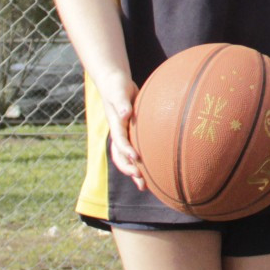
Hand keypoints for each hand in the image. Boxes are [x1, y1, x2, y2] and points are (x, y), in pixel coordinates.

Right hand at [95, 70, 144, 189]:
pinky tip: (155, 168)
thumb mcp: (118, 92)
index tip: (135, 159)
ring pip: (128, 157)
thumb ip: (121, 103)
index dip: (126, 151)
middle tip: (141, 182)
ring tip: (144, 186)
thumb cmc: (117, 85)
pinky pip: (136, 149)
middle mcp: (119, 133)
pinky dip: (143, 159)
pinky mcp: (132, 132)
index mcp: (115, 125)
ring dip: (135, 171)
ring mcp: (125, 134)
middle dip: (130, 169)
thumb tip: (126, 114)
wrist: (114, 83)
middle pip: (121, 156)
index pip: (119, 142)